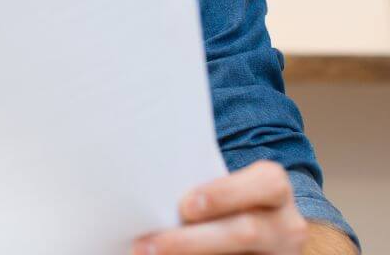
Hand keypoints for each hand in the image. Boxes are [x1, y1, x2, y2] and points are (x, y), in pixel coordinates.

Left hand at [132, 161, 308, 253]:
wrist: (255, 226)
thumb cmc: (225, 200)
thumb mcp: (224, 187)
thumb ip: (198, 188)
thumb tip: (146, 193)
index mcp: (275, 189)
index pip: (266, 184)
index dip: (225, 194)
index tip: (186, 206)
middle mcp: (286, 225)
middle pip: (246, 231)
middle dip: (192, 241)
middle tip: (147, 246)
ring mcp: (281, 254)